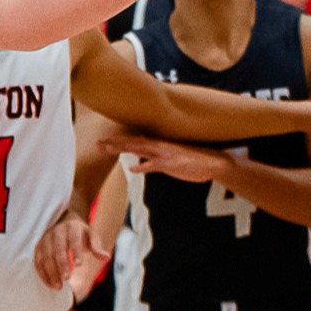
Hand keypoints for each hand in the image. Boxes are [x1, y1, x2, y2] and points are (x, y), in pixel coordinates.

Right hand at [34, 209, 93, 290]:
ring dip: (50, 272)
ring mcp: (45, 239)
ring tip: (58, 286)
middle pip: (57, 249)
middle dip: (61, 265)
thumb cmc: (81, 233)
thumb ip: (97, 247)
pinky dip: (42, 273)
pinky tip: (49, 284)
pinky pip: (37, 261)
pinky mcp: (38, 246)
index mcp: (72, 227)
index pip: (74, 239)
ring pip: (45, 256)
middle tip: (66, 279)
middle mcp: (56, 232)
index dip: (76, 251)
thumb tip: (106, 257)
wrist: (64, 222)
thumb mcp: (91, 236)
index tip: (79, 265)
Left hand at [108, 134, 225, 184]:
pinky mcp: (172, 164)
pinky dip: (144, 167)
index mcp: (158, 143)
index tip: (101, 142)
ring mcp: (164, 154)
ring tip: (106, 149)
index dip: (117, 141)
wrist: (214, 162)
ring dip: (122, 149)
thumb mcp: (171, 157)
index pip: (133, 140)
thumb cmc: (192, 159)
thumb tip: (140, 163)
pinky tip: (133, 169)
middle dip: (113, 143)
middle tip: (96, 144)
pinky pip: (155, 165)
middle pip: (131, 143)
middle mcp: (159, 146)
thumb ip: (155, 158)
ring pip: (139, 149)